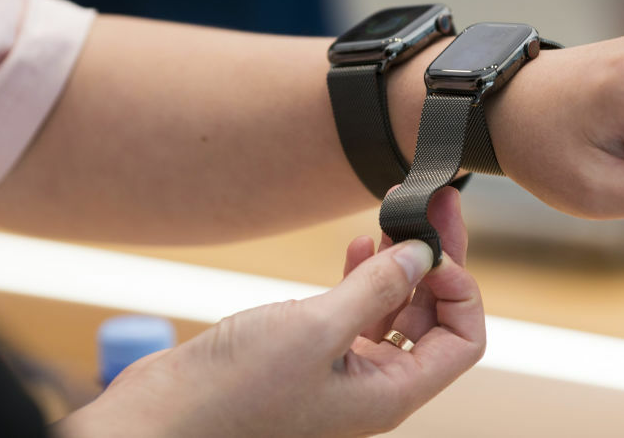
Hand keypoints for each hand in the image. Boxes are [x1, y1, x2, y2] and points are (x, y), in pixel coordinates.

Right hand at [56, 188, 483, 436]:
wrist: (162, 418)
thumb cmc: (232, 393)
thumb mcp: (316, 329)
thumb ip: (376, 289)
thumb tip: (423, 255)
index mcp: (389, 393)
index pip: (462, 341)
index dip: (461, 291)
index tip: (437, 250)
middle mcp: (374, 385)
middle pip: (432, 317)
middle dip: (437, 261)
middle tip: (433, 208)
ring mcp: (343, 370)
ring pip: (396, 310)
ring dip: (401, 263)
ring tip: (398, 219)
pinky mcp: (312, 353)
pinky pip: (358, 312)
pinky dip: (365, 277)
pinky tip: (359, 247)